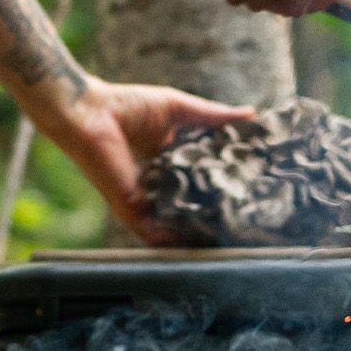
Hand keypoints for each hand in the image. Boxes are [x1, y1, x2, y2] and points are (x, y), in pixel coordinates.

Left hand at [47, 82, 259, 241]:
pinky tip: (202, 244)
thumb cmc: (128, 106)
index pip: (206, 185)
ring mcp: (147, 203)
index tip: (260, 197)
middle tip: (256, 227)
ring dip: (203, 236)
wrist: (89, 111)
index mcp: (172, 166)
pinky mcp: (132, 210)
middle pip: (195, 211)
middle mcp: (162, 189)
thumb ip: (214, 117)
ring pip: (179, 229)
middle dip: (222, 220)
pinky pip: (157, 234)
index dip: (230, 191)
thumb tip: (252, 114)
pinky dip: (177, 239)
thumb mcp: (180, 110)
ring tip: (236, 243)